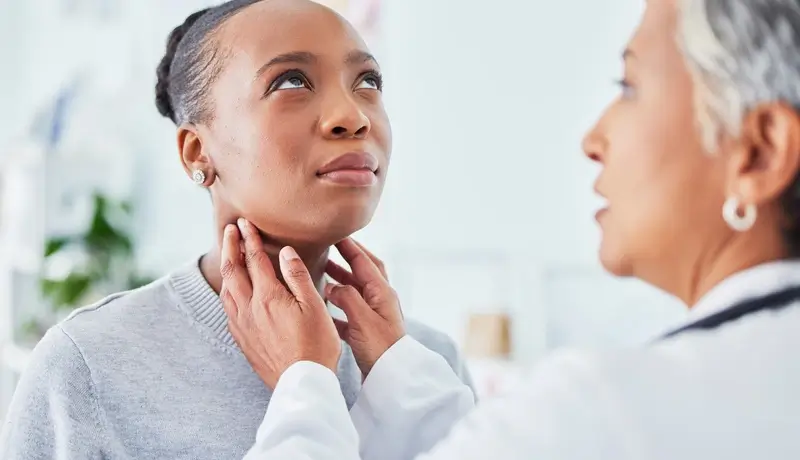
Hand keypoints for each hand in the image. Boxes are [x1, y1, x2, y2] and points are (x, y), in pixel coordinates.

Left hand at [220, 218, 340, 388]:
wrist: (301, 382)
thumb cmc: (315, 345)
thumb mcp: (314, 306)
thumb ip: (298, 276)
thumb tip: (286, 251)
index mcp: (268, 296)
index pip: (254, 259)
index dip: (249, 238)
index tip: (245, 223)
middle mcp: (250, 308)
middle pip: (233, 270)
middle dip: (231, 246)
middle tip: (230, 230)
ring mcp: (243, 325)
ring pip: (226, 289)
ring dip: (226, 268)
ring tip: (228, 256)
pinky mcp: (242, 339)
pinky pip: (228, 308)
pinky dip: (227, 291)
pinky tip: (232, 292)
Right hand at [325, 238, 404, 375]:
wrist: (392, 377)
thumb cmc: (380, 347)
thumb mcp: (362, 318)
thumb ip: (347, 296)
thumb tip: (332, 285)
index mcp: (382, 293)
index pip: (364, 262)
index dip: (349, 247)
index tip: (335, 234)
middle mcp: (381, 301)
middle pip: (363, 273)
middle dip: (346, 260)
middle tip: (328, 249)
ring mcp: (375, 316)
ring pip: (355, 292)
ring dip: (340, 281)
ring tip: (321, 274)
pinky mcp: (368, 331)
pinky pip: (350, 312)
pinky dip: (337, 306)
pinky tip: (323, 307)